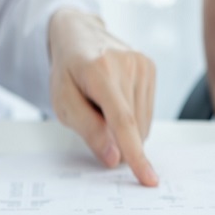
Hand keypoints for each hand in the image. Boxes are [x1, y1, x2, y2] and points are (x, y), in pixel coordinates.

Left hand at [49, 7, 157, 185]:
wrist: (77, 35)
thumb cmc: (67, 71)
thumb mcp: (63, 103)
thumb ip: (89, 130)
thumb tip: (114, 158)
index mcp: (100, 72)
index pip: (123, 121)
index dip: (135, 153)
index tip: (148, 178)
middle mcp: (127, 64)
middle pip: (134, 127)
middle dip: (117, 138)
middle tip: (95, 116)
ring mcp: (143, 64)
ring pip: (143, 123)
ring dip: (125, 127)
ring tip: (104, 103)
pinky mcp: (151, 67)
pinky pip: (147, 112)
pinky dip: (132, 116)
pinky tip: (116, 99)